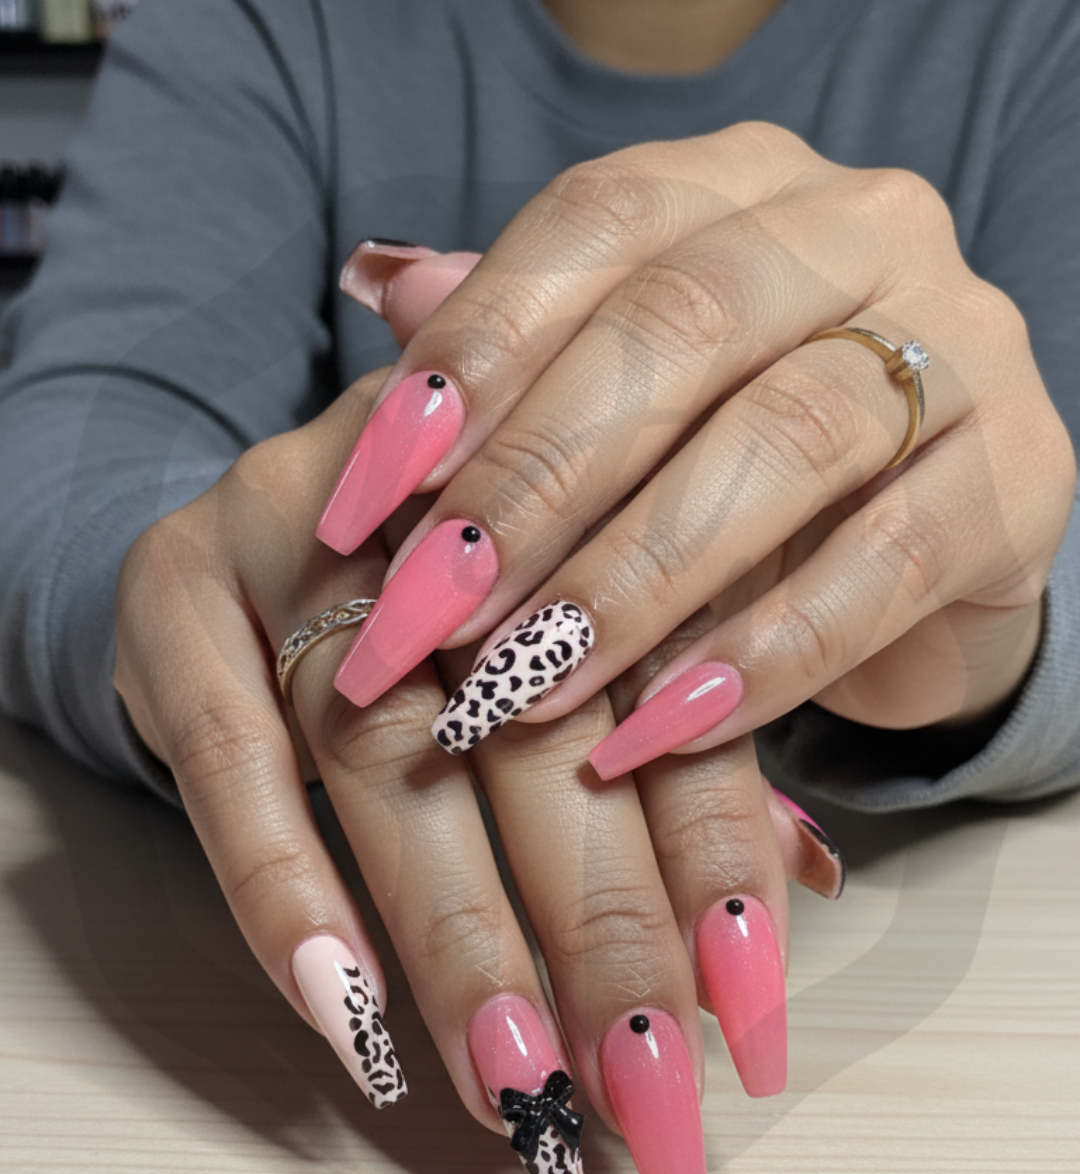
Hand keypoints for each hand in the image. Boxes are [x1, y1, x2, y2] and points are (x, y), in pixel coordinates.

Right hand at [113, 349, 840, 1173]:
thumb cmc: (471, 593)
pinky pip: (225, 751)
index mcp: (584, 484)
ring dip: (460, 933)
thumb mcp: (588, 624)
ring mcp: (299, 530)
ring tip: (515, 1082)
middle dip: (599, 926)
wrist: (292, 502)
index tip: (750, 1015)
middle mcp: (448, 500)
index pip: (671, 683)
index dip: (716, 852)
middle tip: (643, 1089)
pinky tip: (347, 1012)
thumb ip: (680, 736)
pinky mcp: (176, 584)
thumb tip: (801, 877)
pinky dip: (286, 887)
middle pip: (538, 725)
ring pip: (390, 748)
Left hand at [316, 123, 1073, 777]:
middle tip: (429, 611)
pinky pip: (886, 566)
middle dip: (536, 483)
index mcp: (744, 184)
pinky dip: (761, 658)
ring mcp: (960, 346)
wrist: (923, 545)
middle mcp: (860, 232)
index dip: (472, 358)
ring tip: (528, 683)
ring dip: (634, 579)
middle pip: (682, 329)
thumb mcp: (628, 396)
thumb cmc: (736, 461)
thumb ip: (524, 341)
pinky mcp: (1020, 481)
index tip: (365, 499)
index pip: (596, 228)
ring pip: (785, 442)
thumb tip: (384, 287)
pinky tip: (660, 728)